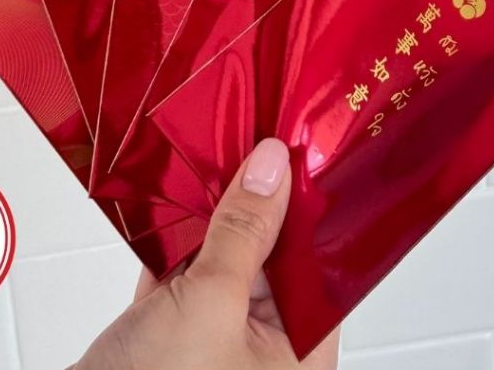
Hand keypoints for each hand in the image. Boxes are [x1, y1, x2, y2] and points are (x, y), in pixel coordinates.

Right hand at [74, 139, 339, 369]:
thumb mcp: (210, 302)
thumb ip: (244, 231)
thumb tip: (272, 168)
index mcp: (300, 354)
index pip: (319, 264)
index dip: (306, 208)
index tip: (296, 153)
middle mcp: (266, 350)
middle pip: (273, 257)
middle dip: (258, 205)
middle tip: (252, 145)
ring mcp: (218, 342)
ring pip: (227, 261)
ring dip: (215, 217)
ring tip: (215, 158)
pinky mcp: (175, 337)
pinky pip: (186, 274)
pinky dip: (177, 240)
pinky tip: (175, 201)